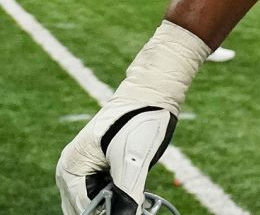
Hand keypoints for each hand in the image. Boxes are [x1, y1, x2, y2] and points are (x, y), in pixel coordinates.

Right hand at [57, 21, 208, 214]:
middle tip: (133, 205)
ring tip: (134, 195)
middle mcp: (70, 171)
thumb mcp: (133, 160)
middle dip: (106, 209)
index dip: (103, 213)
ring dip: (112, 203)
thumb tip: (128, 213)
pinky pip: (103, 191)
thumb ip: (127, 192)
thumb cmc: (140, 120)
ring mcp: (83, 168)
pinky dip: (116, 195)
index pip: (82, 209)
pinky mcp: (98, 166)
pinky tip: (134, 191)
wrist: (152, 93)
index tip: (128, 210)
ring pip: (94, 201)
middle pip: (84, 207)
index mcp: (70, 169)